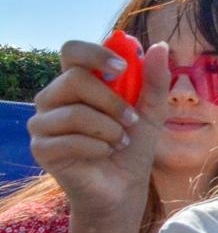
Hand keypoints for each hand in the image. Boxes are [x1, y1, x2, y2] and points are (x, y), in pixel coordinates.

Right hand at [28, 40, 169, 223]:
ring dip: (108, 128)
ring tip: (121, 141)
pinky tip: (105, 153)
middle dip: (112, 101)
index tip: (123, 68)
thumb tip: (160, 46)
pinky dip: (97, 147)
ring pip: (74, 112)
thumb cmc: (133, 144)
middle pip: (75, 78)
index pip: (72, 51)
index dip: (96, 53)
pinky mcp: (41, 148)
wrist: (124, 186)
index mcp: (78, 81)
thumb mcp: (153, 110)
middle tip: (131, 120)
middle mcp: (54, 97)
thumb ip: (156, 80)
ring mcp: (43, 122)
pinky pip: (68, 140)